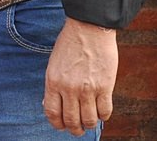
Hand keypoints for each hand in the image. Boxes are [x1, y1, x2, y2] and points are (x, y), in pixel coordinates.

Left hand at [43, 16, 117, 135]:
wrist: (89, 27)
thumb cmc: (70, 43)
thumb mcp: (54, 63)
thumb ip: (54, 84)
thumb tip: (53, 104)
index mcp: (53, 81)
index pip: (52, 113)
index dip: (57, 124)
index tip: (61, 125)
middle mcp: (69, 88)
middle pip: (71, 121)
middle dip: (74, 129)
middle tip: (78, 129)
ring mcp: (87, 89)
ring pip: (89, 120)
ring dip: (89, 125)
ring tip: (90, 121)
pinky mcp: (105, 86)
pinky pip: (105, 111)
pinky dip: (103, 116)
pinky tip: (102, 111)